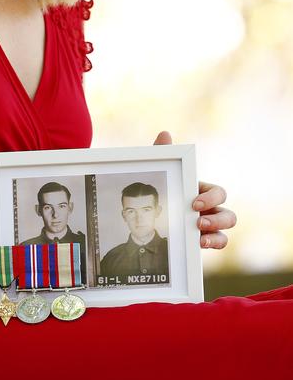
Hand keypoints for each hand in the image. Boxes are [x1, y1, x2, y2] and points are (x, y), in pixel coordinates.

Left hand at [153, 131, 235, 249]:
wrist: (150, 220)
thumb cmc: (163, 191)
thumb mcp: (162, 175)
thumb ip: (163, 156)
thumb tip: (164, 134)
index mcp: (203, 192)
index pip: (219, 192)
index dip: (211, 198)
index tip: (193, 204)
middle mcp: (211, 209)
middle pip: (229, 214)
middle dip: (218, 218)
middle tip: (198, 222)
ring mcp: (210, 226)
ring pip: (227, 230)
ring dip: (218, 234)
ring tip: (200, 238)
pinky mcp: (204, 240)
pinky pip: (219, 243)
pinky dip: (213, 244)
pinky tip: (198, 245)